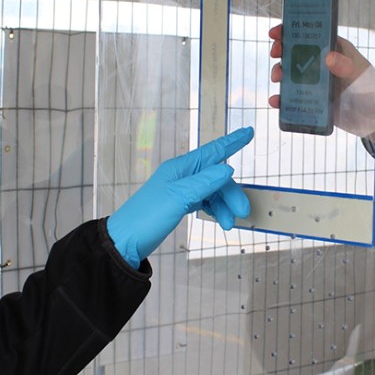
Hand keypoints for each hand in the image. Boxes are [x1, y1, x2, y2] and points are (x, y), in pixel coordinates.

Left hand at [106, 127, 253, 266]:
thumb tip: (228, 167)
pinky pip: (205, 202)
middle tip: (242, 212)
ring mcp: (181, 190)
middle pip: (216, 177)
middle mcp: (182, 176)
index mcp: (180, 168)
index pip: (212, 151)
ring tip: (229, 224)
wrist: (126, 242)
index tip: (249, 132)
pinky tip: (220, 220)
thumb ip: (204, 182)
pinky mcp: (180, 204)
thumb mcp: (178, 198)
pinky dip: (215, 210)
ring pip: (213, 192)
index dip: (232, 142)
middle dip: (231, 193)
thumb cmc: (146, 217)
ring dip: (224, 206)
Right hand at [267, 24, 374, 137]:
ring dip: (279, 73)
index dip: (292, 30)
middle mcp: (322, 64)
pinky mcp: (311, 101)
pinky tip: (276, 101)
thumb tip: (328, 56)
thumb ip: (346, 66)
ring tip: (277, 78)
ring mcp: (315, 82)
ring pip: (291, 74)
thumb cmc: (371, 91)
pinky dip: (282, 99)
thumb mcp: (360, 75)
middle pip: (296, 51)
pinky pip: (292, 98)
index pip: (311, 34)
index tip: (278, 32)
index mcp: (334, 50)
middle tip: (276, 53)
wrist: (373, 120)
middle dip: (281, 50)